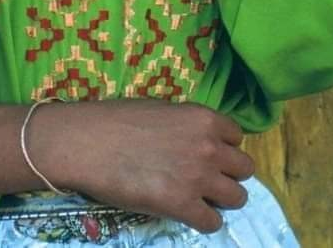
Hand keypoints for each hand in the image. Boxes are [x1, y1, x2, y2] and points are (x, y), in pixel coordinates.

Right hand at [32, 99, 253, 233]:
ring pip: (237, 197)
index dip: (224, 148)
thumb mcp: (161, 110)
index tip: (209, 155)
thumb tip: (194, 139)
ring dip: (221, 200)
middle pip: (244, 169)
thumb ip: (186, 126)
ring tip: (199, 199)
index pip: (237, 138)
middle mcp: (209, 146)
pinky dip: (204, 220)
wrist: (88, 142)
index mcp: (203, 118)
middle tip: (207, 180)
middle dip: (228, 175)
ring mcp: (198, 177)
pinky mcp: (183, 205)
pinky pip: (213, 222)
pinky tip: (186, 213)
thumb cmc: (116, 120)